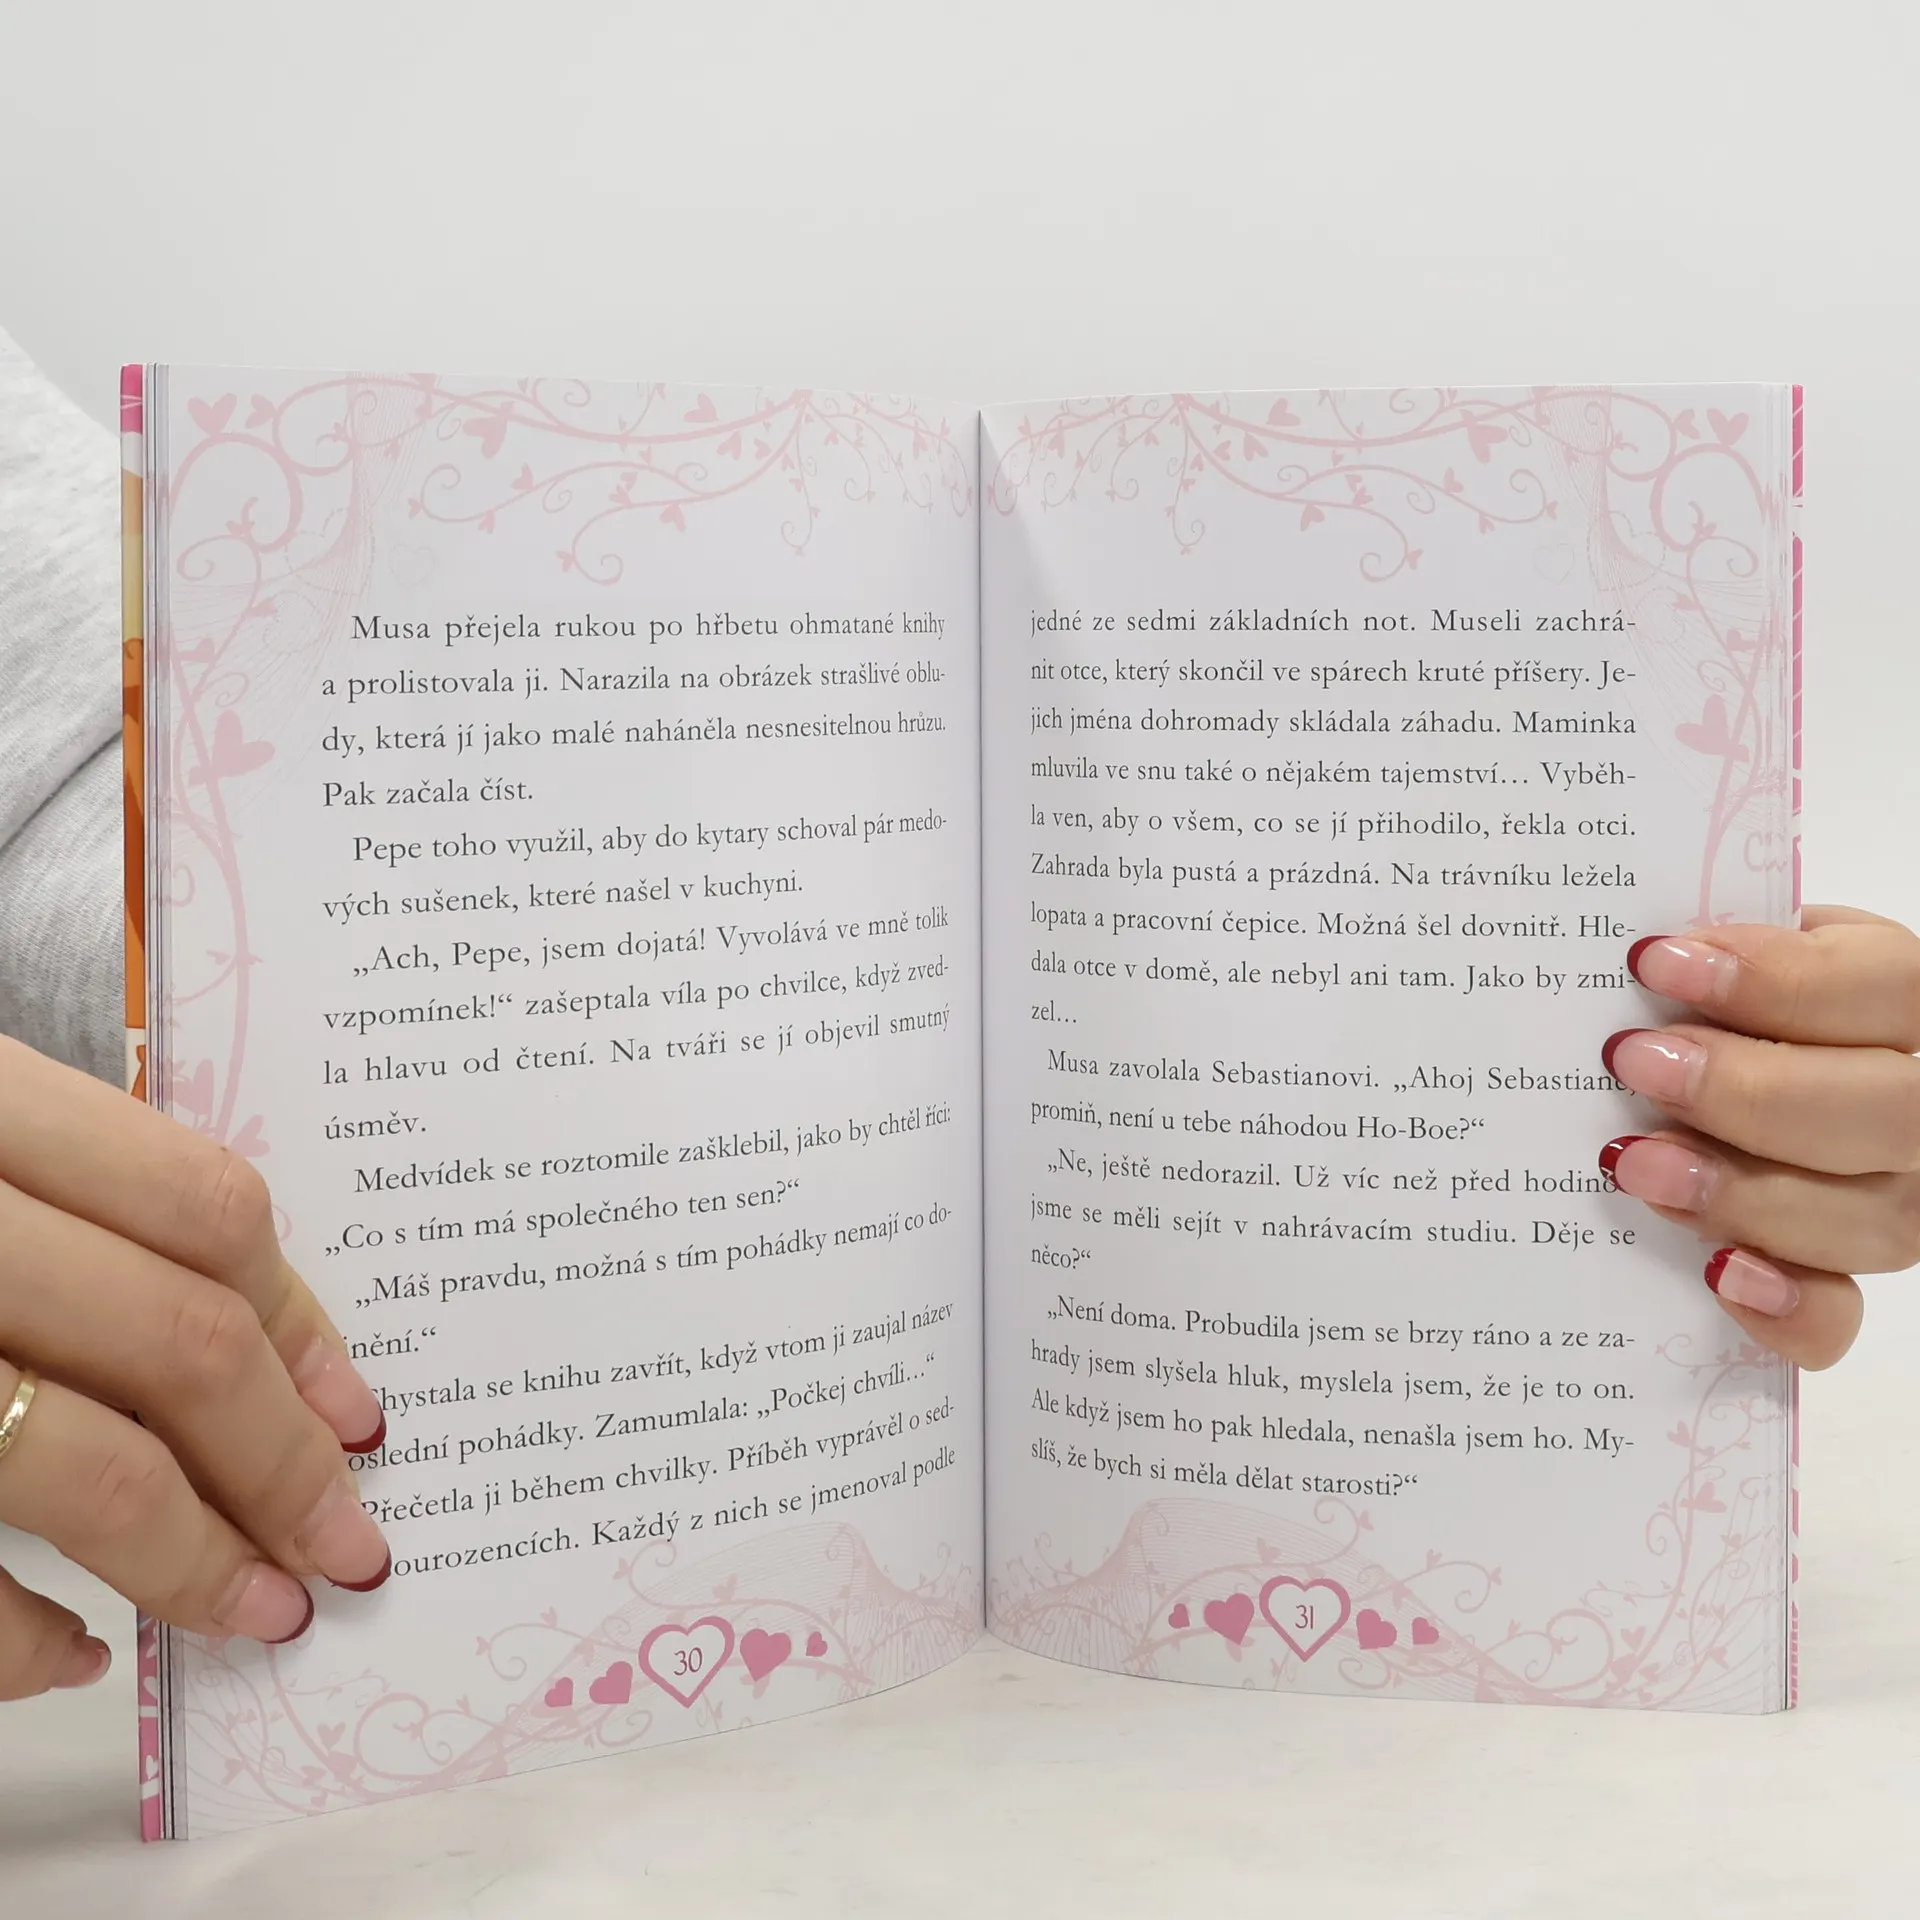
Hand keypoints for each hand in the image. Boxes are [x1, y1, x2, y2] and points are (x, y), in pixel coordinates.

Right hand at [0, 1037, 389, 1699]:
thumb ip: (69, 1200)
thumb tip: (262, 1348)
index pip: (202, 1209)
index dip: (305, 1319)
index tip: (358, 1414)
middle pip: (176, 1344)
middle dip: (283, 1465)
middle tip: (347, 1544)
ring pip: (87, 1465)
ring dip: (192, 1561)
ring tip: (258, 1611)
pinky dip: (15, 1638)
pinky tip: (73, 1652)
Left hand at [1600, 904, 1919, 1368]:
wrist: (1729, 1083)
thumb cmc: (1730, 1006)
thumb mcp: (1745, 960)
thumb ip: (1729, 955)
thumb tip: (1650, 959)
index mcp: (1908, 1005)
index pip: (1891, 988)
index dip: (1781, 978)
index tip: (1657, 963)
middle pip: (1893, 1112)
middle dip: (1755, 1090)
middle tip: (1638, 1063)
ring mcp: (1895, 1203)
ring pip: (1872, 1220)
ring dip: (1746, 1193)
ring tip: (1634, 1161)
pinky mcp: (1840, 1282)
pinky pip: (1839, 1317)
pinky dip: (1784, 1305)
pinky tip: (1719, 1274)